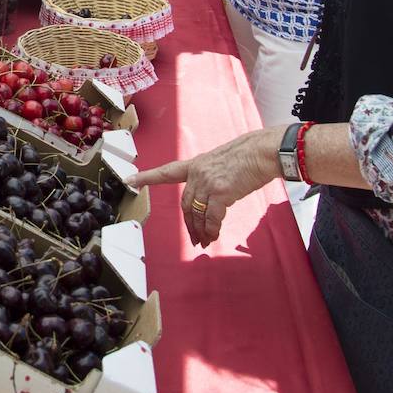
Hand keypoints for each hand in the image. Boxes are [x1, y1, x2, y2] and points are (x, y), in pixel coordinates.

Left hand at [128, 127, 282, 245]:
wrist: (263, 151)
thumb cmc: (249, 156)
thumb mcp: (222, 162)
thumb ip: (211, 177)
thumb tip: (212, 197)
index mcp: (196, 163)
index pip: (167, 171)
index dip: (147, 177)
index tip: (129, 180)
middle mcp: (198, 172)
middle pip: (186, 204)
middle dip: (189, 224)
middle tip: (194, 238)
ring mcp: (208, 181)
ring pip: (197, 213)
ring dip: (200, 231)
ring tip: (205, 241)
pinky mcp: (221, 191)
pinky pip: (211, 217)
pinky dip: (212, 229)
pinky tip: (214, 236)